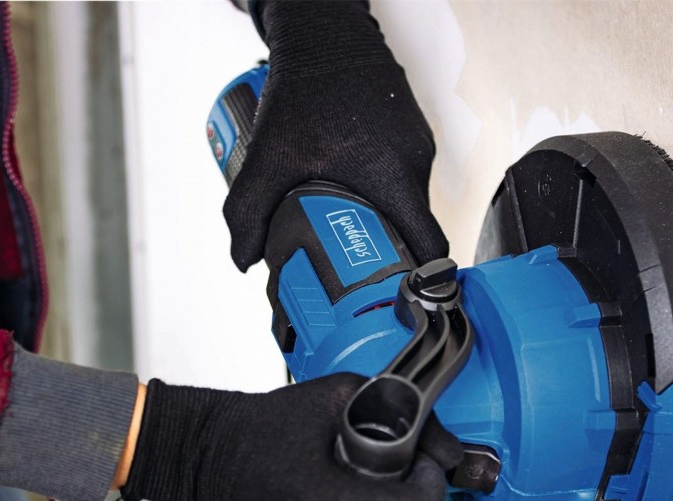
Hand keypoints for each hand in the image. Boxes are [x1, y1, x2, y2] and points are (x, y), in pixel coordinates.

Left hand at [224, 0, 447, 270]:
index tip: (394, 297)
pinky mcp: (410, 136)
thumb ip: (248, 213)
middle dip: (383, 254)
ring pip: (405, 206)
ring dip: (376, 222)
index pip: (428, 247)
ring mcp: (417, 147)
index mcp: (394, 177)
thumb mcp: (267, 157)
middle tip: (348, 268)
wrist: (324, 30)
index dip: (416, 280)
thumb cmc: (303, 88)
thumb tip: (244, 261)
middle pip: (411, 231)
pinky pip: (400, 181)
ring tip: (339, 227)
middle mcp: (415, 164)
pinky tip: (344, 191)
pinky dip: (377, 195)